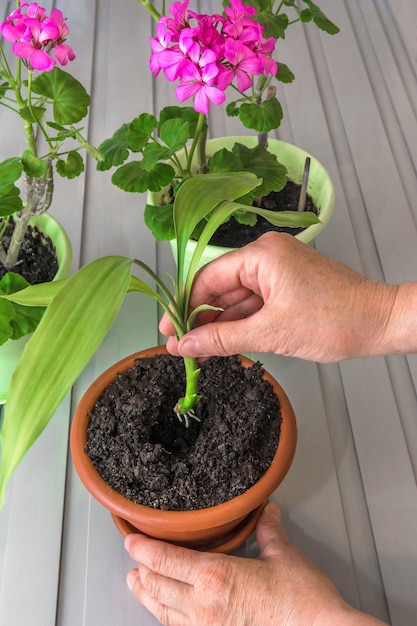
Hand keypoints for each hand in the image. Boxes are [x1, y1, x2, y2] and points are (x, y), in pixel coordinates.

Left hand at [125, 502, 385, 625]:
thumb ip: (270, 531)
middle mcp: (204, 606)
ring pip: (164, 613)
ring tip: (138, 587)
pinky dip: (168, 620)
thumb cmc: (302, 603)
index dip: (143, 549)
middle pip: (158, 586)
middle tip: (132, 561)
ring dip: (147, 596)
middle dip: (141, 572)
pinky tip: (169, 616)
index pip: (165, 559)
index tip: (131, 541)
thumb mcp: (285, 557)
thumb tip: (267, 512)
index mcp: (215, 576)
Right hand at [160, 232, 398, 361]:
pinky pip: (255, 304)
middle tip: (181, 346)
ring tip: (197, 351)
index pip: (209, 278)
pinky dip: (241, 323)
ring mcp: (279, 272)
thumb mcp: (271, 333)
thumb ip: (223, 338)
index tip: (170, 331)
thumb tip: (186, 345)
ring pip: (237, 299)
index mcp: (262, 255)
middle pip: (221, 288)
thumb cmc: (335, 320)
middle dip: (201, 319)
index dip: (186, 306)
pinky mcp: (288, 287)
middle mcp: (268, 256)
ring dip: (220, 324)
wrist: (380, 323)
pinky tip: (223, 343)